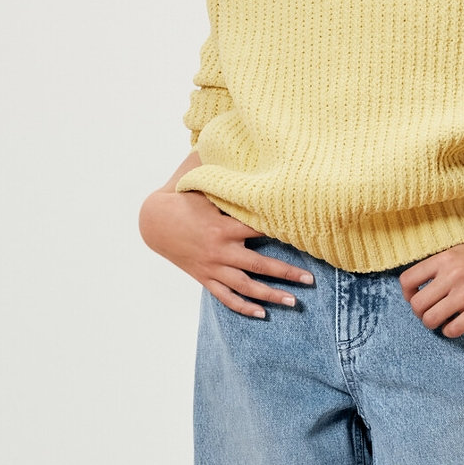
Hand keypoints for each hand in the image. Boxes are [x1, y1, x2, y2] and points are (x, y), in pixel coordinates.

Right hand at [139, 187, 312, 317]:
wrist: (154, 223)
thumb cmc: (183, 200)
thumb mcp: (203, 185)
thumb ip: (225, 174)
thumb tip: (242, 150)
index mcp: (224, 227)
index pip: (260, 230)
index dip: (283, 232)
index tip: (306, 236)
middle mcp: (221, 251)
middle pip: (260, 265)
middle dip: (287, 273)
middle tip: (310, 280)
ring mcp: (213, 267)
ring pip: (247, 286)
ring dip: (271, 295)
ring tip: (293, 301)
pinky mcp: (205, 278)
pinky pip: (226, 297)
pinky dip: (243, 307)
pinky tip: (261, 314)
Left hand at [398, 234, 463, 336]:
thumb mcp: (461, 250)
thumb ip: (440, 263)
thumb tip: (418, 282)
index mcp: (444, 259)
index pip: (407, 280)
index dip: (407, 293)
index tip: (414, 296)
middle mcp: (452, 276)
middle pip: (416, 304)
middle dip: (420, 312)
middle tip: (430, 312)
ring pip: (431, 319)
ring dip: (433, 323)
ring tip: (442, 319)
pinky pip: (452, 329)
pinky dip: (450, 330)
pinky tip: (457, 324)